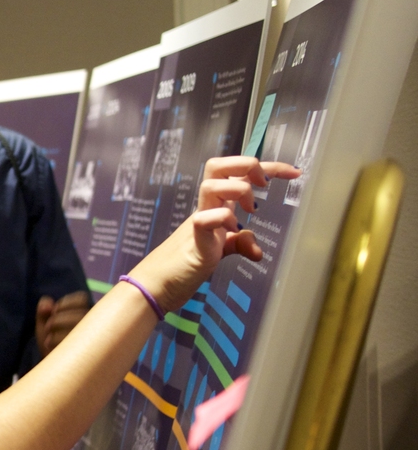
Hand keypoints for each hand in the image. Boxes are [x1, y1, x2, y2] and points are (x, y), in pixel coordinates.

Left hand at [35, 291, 90, 355]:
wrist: (54, 371)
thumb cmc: (53, 344)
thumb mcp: (45, 324)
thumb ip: (44, 310)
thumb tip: (46, 305)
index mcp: (87, 314)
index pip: (81, 299)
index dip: (64, 303)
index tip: (54, 311)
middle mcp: (95, 326)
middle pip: (80, 313)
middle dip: (58, 318)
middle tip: (48, 327)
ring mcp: (93, 341)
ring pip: (78, 326)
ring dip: (57, 329)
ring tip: (48, 340)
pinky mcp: (87, 355)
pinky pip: (73, 343)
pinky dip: (57, 341)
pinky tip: (51, 347)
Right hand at [130, 157, 299, 312]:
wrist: (156, 285)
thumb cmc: (183, 266)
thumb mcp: (219, 252)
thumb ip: (238, 244)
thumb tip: (257, 249)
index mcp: (214, 208)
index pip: (238, 175)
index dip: (268, 167)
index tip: (294, 173)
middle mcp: (206, 209)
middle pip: (218, 166)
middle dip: (246, 164)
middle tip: (264, 184)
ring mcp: (198, 222)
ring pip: (211, 184)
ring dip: (237, 190)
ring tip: (249, 210)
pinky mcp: (194, 241)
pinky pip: (205, 219)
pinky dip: (223, 220)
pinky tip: (232, 233)